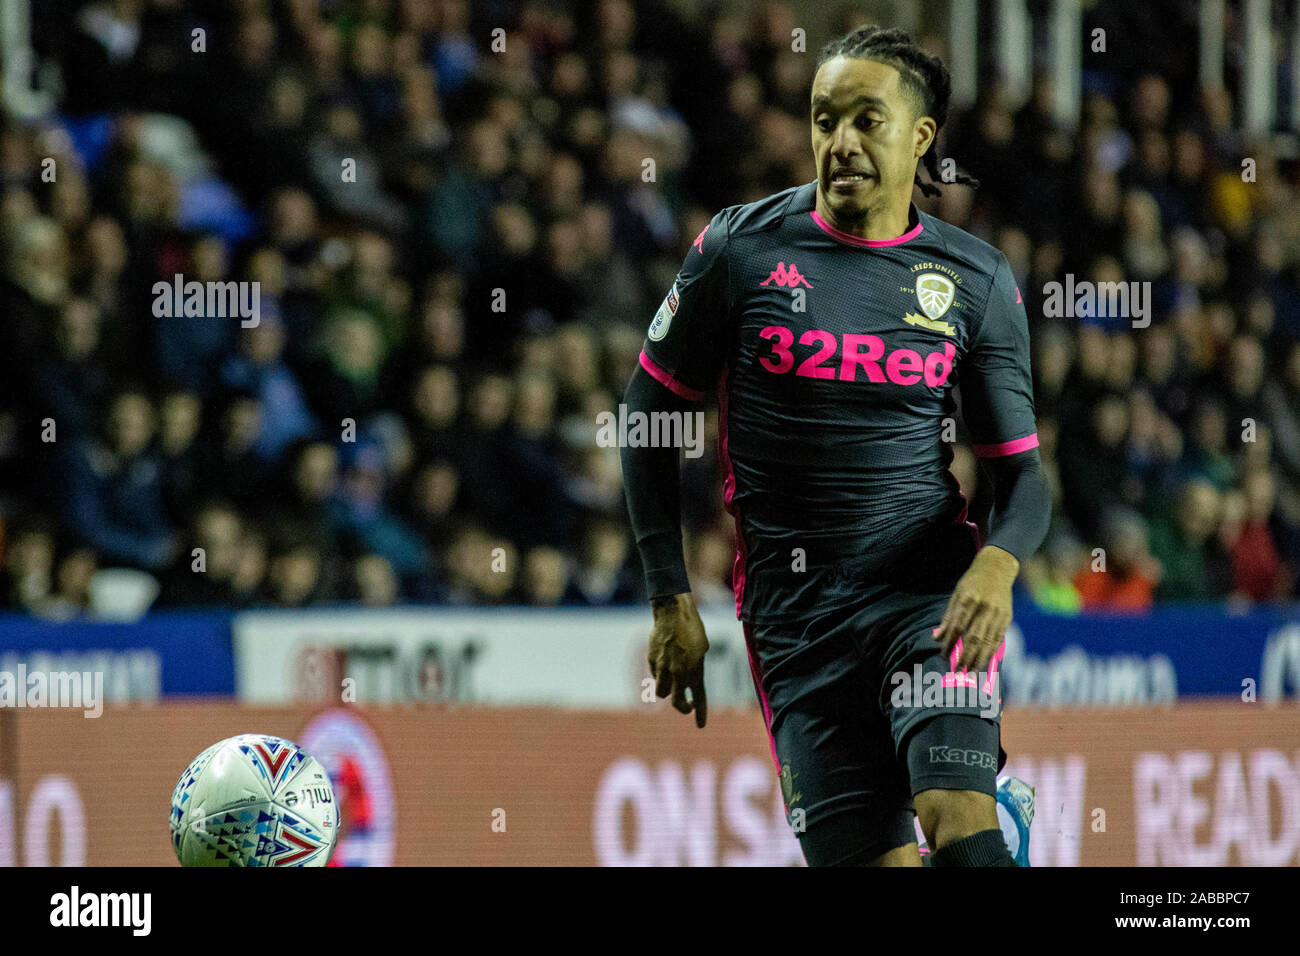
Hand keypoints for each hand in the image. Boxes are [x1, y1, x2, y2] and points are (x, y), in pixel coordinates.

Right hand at [648, 592, 708, 727]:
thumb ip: (696, 669)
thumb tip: (689, 682)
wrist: (672, 613)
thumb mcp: (702, 650)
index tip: (701, 725)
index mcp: (694, 670)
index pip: (699, 698)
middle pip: (677, 702)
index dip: (700, 713)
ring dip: (668, 691)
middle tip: (687, 706)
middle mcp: (678, 673)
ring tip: (673, 681)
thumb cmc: (692, 629)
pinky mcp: (652, 662)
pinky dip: (660, 674)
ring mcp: (663, 668)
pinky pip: (656, 675)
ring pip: (661, 692)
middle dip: (683, 708)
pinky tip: (665, 662)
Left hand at [934, 545, 1018, 671]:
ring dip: (979, 659)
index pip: (958, 626)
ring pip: (989, 642)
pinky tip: (984, 663)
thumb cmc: (972, 582)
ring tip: (971, 673)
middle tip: (957, 671)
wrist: (997, 568)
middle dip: (965, 656)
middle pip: (975, 637)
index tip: (944, 655)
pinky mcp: (1007, 618)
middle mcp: (985, 608)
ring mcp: (998, 614)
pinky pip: (999, 639)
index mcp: (969, 599)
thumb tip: (936, 638)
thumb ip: (948, 617)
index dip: (950, 642)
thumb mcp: (956, 594)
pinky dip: (991, 653)